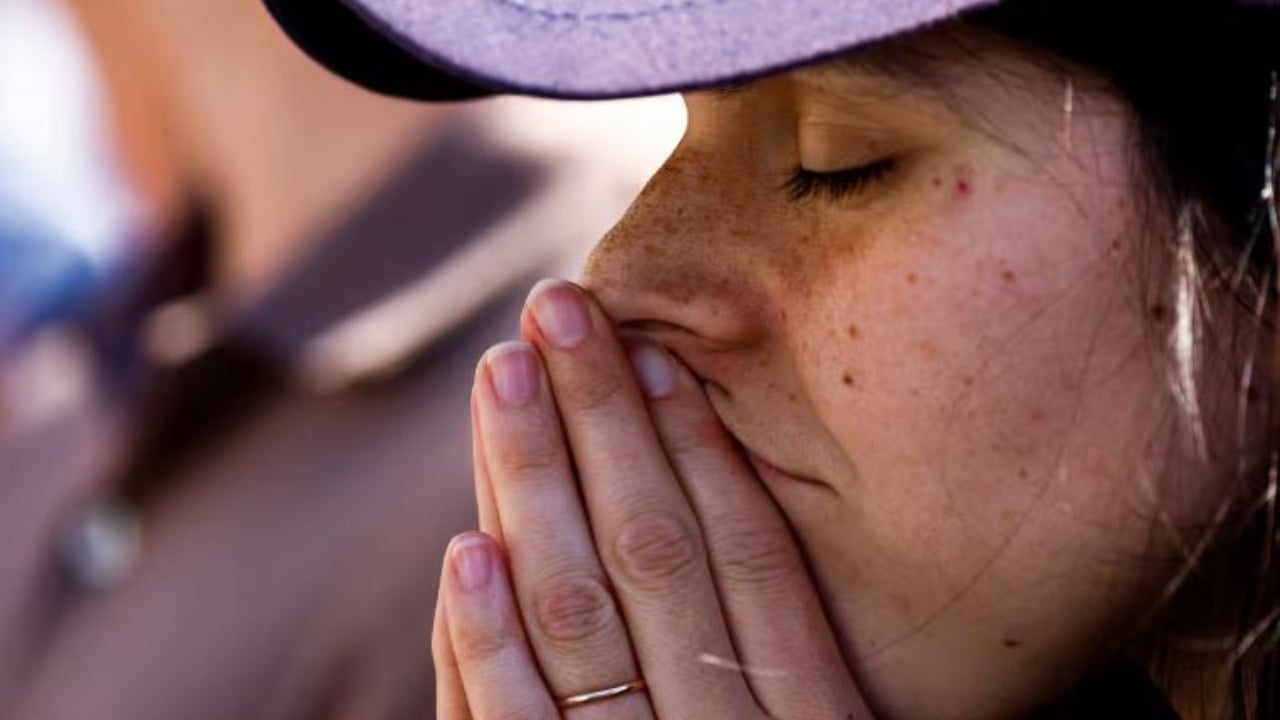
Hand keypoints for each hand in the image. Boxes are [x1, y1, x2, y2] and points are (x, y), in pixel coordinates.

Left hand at [434, 279, 873, 718]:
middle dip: (601, 420)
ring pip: (575, 614)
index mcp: (815, 716)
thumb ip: (792, 650)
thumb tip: (734, 482)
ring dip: (533, 484)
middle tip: (556, 308)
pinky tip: (468, 550)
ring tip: (503, 373)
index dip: (697, 445)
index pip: (754, 556)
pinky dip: (484, 640)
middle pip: (656, 554)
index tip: (652, 349)